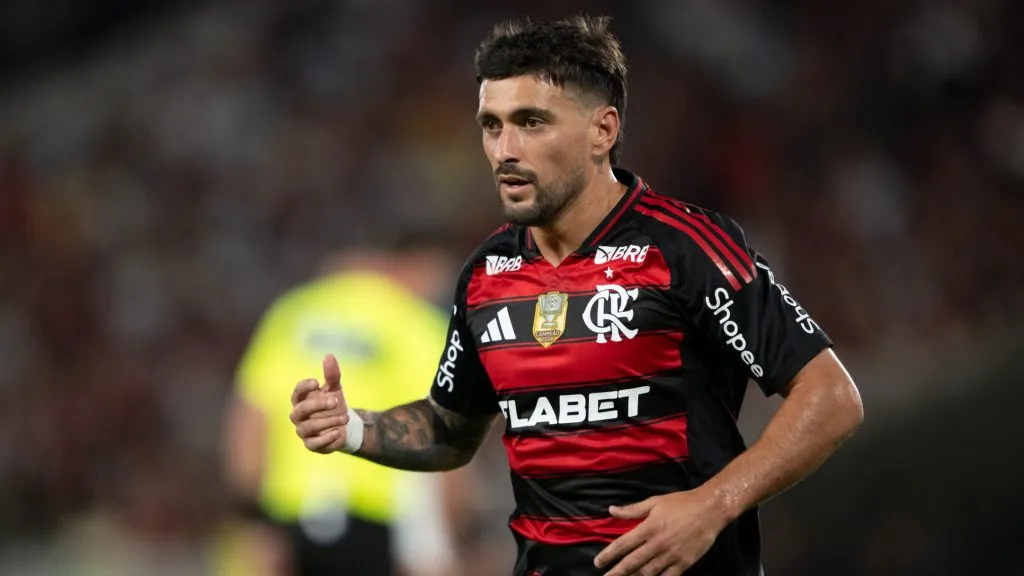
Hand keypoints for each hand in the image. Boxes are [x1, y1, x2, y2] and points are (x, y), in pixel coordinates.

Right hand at [289, 354, 348, 452]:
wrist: (343, 426)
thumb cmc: (334, 404)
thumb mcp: (335, 388)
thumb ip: (332, 374)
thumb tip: (329, 356)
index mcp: (302, 400)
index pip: (296, 393)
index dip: (303, 387)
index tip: (316, 382)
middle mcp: (299, 416)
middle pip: (300, 410)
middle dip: (318, 405)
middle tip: (336, 400)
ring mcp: (304, 431)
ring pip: (309, 427)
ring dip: (328, 421)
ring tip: (345, 417)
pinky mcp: (312, 445)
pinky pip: (314, 444)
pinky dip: (327, 438)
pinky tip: (338, 432)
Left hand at [593, 489, 729, 575]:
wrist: (710, 510)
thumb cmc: (681, 503)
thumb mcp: (654, 502)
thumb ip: (632, 510)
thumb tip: (611, 510)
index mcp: (648, 528)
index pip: (622, 544)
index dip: (608, 555)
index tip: (598, 563)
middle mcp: (657, 544)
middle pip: (632, 562)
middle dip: (616, 572)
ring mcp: (671, 555)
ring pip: (648, 573)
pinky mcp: (684, 563)